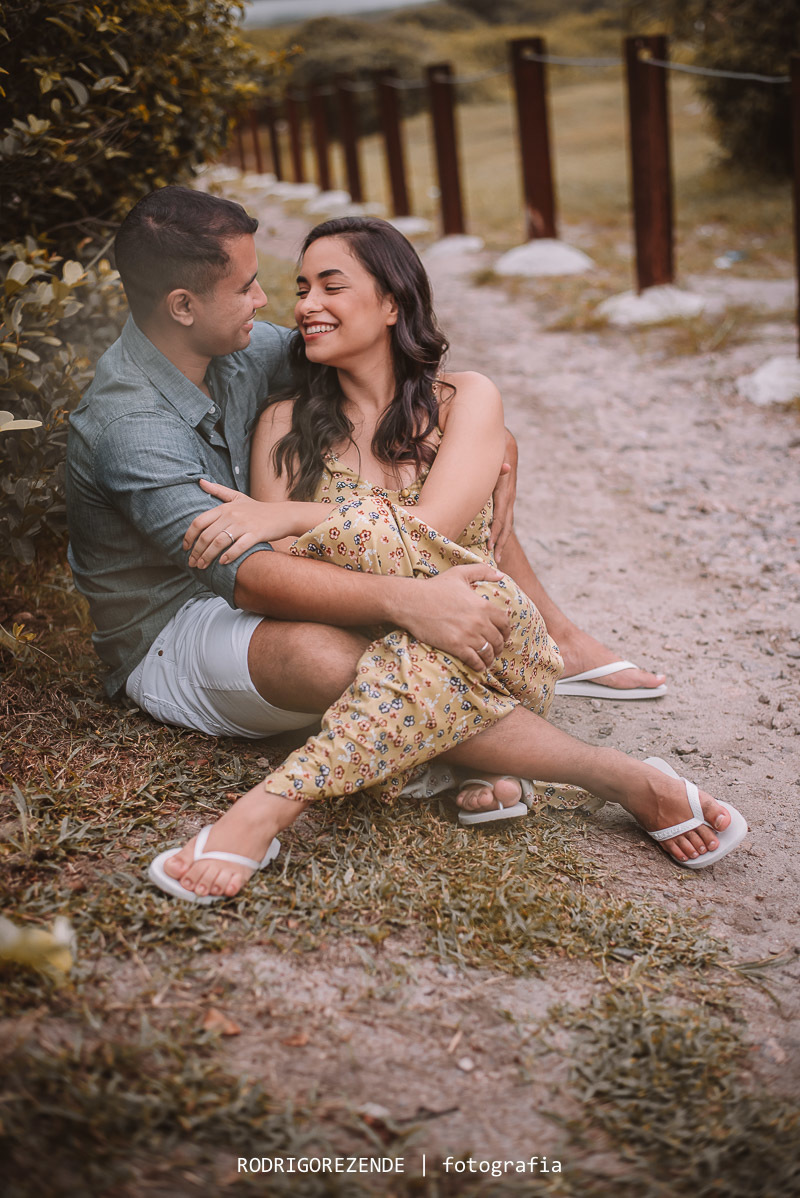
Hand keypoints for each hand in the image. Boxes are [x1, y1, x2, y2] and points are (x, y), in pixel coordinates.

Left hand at [184, 479, 305, 568]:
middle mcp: (232, 515)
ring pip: (219, 543)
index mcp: (224, 507)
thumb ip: (218, 490)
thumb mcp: (237, 497)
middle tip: (193, 563)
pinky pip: (238, 547)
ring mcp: (244, 525)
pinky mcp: (256, 534)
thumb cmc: (258, 509)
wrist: (282, 515)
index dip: (189, 537)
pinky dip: (229, 556)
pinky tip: (222, 563)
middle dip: (197, 552)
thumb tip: (200, 482)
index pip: (199, 522)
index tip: (186, 548)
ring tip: (203, 566)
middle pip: (206, 535)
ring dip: (208, 556)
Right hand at [395, 564, 509, 672]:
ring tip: (488, 660)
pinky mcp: (456, 646)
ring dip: (490, 658)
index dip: (506, 631)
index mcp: (483, 605)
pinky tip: (479, 667)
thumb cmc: (434, 587)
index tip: (503, 635)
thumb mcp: (459, 573)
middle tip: (496, 650)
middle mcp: (479, 622)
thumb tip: (501, 575)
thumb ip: (482, 571)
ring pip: (488, 652)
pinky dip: (479, 666)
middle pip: (497, 639)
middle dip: (499, 647)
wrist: (412, 602)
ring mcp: (468, 635)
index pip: (504, 623)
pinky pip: (475, 661)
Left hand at [488, 429, 517, 563]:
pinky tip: (496, 540)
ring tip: (497, 555)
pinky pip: (504, 516)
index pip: (502, 514)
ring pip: (507, 521)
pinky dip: (501, 529)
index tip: (490, 545)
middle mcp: (509, 494)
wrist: (503, 439)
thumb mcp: (496, 452)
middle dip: (500, 541)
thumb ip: (498, 462)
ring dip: (502, 539)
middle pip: (507, 523)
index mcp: (505, 487)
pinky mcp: (506, 496)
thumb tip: (506, 468)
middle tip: (495, 558)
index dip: (496, 531)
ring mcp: (509, 495)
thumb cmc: (493, 446)